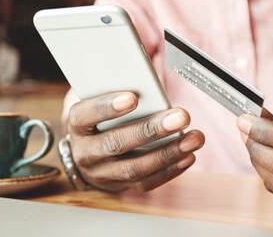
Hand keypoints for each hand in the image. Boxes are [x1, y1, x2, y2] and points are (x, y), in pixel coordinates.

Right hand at [66, 91, 204, 191]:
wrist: (88, 154)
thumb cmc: (99, 120)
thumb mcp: (99, 103)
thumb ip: (118, 94)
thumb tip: (149, 87)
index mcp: (78, 124)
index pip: (87, 114)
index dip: (107, 107)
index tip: (132, 97)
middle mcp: (86, 151)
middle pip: (116, 143)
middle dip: (151, 130)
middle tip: (180, 117)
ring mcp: (103, 172)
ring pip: (135, 167)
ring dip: (168, 152)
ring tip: (194, 138)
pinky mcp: (122, 185)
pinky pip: (147, 182)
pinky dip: (170, 170)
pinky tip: (187, 156)